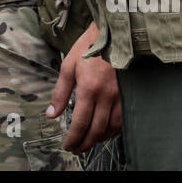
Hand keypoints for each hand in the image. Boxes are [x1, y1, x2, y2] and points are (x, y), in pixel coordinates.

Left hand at [46, 23, 121, 154]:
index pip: (81, 122)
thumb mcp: (68, 66)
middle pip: (97, 130)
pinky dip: (113, 131)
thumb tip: (52, 114)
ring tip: (88, 142)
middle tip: (76, 149)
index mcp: (89, 88)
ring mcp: (120, 96)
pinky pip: (123, 120)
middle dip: (85, 143)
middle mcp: (107, 96)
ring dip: (99, 139)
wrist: (114, 33)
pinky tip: (105, 132)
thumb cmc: (88, 46)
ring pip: (111, 128)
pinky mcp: (129, 94)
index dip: (73, 138)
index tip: (67, 145)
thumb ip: (60, 92)